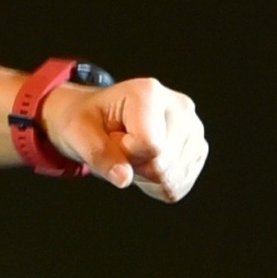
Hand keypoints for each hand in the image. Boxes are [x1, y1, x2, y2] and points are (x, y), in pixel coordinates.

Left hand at [40, 75, 206, 202]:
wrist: (99, 118)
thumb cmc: (87, 121)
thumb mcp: (78, 134)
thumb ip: (99, 155)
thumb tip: (124, 178)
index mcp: (149, 93)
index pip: (150, 146)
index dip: (124, 154)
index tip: (112, 137)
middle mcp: (180, 106)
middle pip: (163, 165)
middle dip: (135, 167)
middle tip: (121, 146)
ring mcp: (194, 128)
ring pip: (173, 178)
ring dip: (145, 177)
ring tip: (132, 153)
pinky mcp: (198, 148)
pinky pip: (180, 185)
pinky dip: (158, 184)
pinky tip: (145, 163)